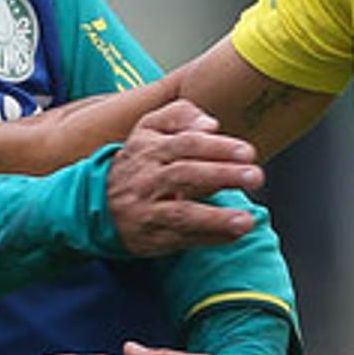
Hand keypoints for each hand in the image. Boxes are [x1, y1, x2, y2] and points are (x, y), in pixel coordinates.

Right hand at [105, 101, 262, 255]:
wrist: (99, 202)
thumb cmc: (140, 162)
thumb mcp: (150, 129)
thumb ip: (180, 116)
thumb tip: (210, 124)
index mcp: (150, 148)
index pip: (186, 144)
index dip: (218, 147)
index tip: (248, 152)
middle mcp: (147, 179)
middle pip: (185, 175)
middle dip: (222, 175)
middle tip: (255, 176)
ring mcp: (148, 210)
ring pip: (181, 213)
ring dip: (216, 217)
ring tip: (246, 220)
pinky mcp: (151, 236)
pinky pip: (181, 238)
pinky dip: (209, 237)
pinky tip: (234, 235)